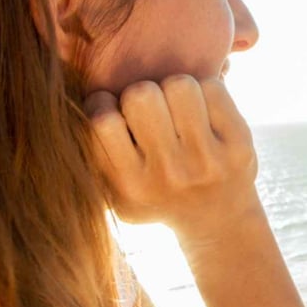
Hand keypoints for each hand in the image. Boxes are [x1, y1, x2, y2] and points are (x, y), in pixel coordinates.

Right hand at [84, 74, 262, 241]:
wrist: (218, 221)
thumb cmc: (157, 195)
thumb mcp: (116, 192)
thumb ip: (91, 157)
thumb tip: (67, 103)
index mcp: (129, 185)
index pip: (101, 121)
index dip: (103, 104)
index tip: (113, 111)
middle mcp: (168, 175)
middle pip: (141, 95)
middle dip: (141, 94)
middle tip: (150, 111)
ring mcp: (207, 160)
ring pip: (179, 85)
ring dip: (174, 88)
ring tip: (176, 108)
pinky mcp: (239, 145)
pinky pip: (212, 88)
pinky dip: (205, 90)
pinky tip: (203, 111)